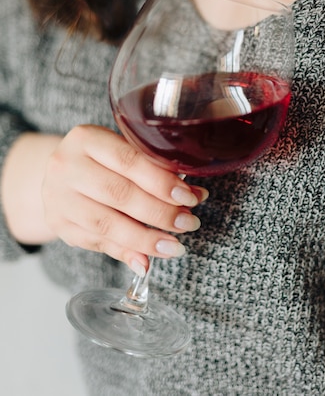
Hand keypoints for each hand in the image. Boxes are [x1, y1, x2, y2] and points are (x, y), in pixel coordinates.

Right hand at [42, 125, 206, 271]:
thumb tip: (192, 195)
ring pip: (107, 224)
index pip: (129, 161)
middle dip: (160, 213)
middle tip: (188, 223)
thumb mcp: (120, 149)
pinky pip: (97, 243)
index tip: (190, 197)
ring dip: (145, 240)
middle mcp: (67, 167)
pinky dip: (125, 253)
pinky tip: (146, 260)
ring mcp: (59, 198)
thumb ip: (151, 167)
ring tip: (174, 246)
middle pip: (120, 194)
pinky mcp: (59, 225)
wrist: (60, 172)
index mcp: (86, 139)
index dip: (162, 182)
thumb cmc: (101, 158)